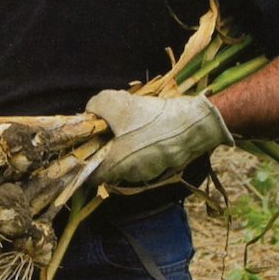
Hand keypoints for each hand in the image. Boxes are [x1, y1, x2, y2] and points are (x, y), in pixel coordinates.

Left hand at [85, 91, 232, 187]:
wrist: (193, 124)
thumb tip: (90, 113)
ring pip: (128, 159)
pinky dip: (142, 144)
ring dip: (125, 144)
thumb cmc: (151, 117)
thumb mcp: (116, 103)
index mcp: (116, 165)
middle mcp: (131, 174)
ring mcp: (149, 172)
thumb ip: (96, 107)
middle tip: (109, 125)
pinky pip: (144, 156)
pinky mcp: (163, 166)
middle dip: (106, 146)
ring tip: (131, 122)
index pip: (91, 175)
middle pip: (109, 164)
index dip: (84, 160)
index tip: (87, 142)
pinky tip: (148, 126)